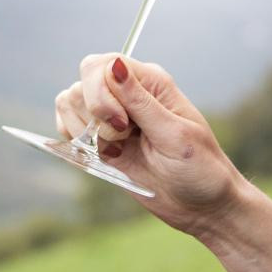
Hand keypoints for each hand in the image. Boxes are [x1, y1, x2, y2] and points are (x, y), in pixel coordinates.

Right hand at [55, 52, 251, 235]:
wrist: (203, 206)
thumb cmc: (200, 169)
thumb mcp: (175, 136)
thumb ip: (141, 102)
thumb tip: (115, 65)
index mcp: (152, 83)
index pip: (103, 65)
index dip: (100, 92)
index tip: (121, 125)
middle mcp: (129, 93)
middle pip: (84, 79)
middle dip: (93, 111)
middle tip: (121, 138)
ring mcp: (112, 116)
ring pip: (71, 100)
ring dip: (84, 127)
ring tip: (116, 148)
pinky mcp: (101, 139)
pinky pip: (68, 123)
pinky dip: (74, 138)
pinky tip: (101, 154)